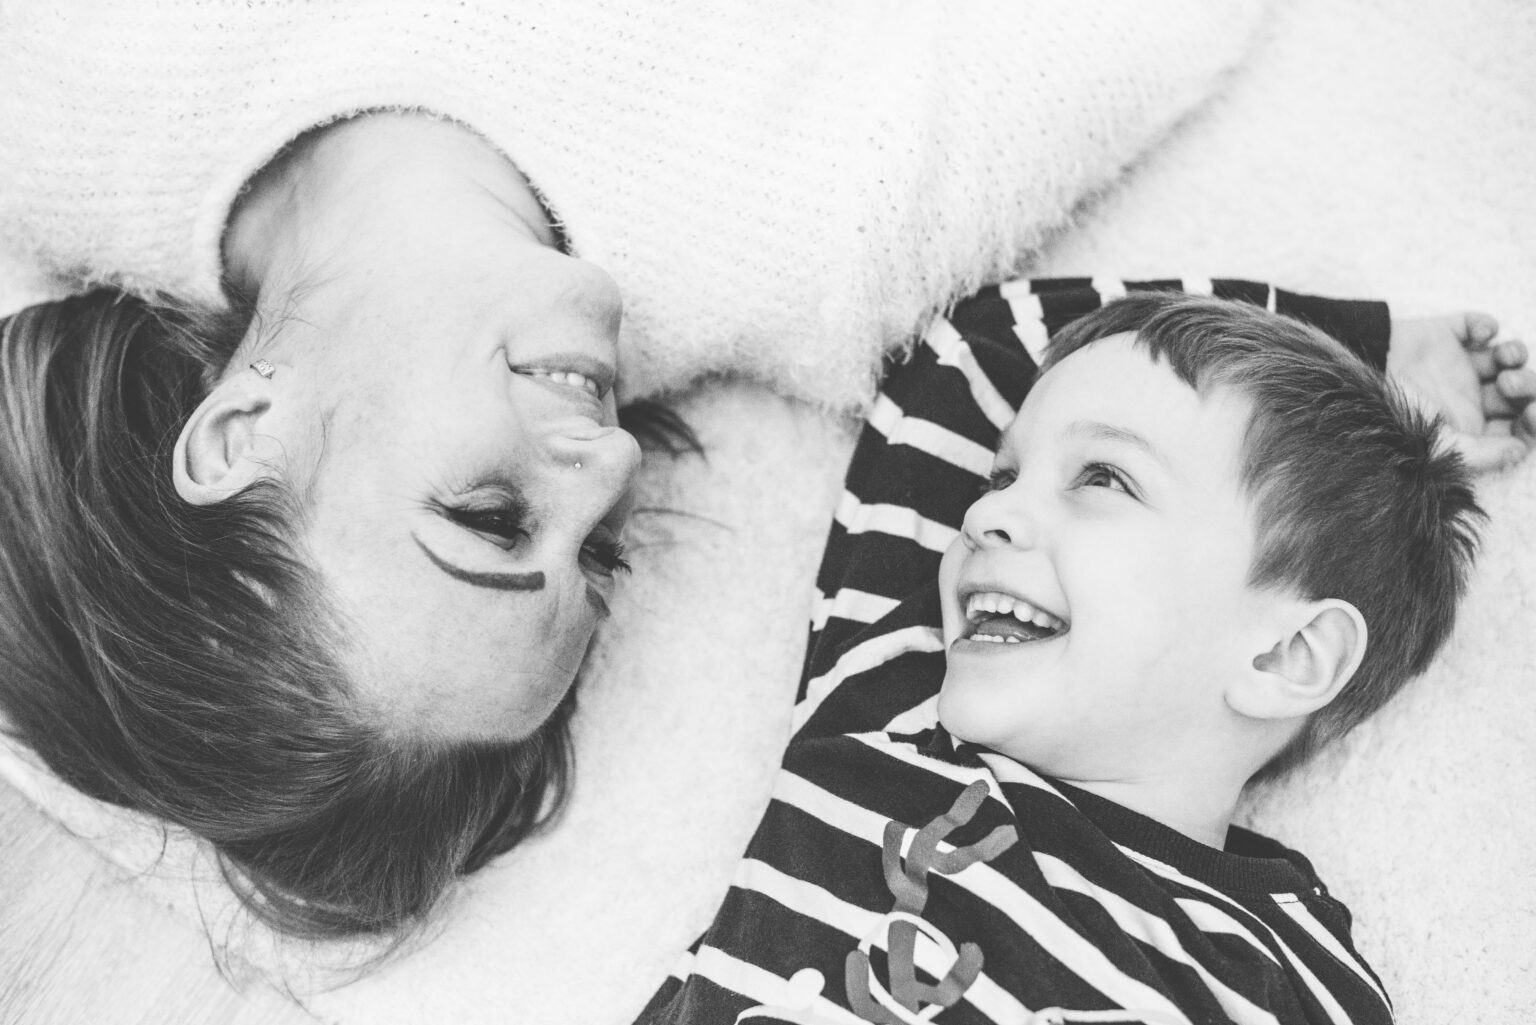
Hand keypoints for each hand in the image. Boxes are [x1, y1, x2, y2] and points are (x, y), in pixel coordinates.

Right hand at [1386, 312, 1535, 471]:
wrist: (1349, 378)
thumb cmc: (1389, 418)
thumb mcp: (1435, 446)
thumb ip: (1483, 454)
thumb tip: (1521, 451)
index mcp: (1472, 426)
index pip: (1519, 424)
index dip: (1534, 418)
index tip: (1531, 413)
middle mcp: (1471, 396)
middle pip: (1521, 389)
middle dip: (1528, 384)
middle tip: (1508, 384)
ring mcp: (1460, 364)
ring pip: (1508, 356)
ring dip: (1516, 353)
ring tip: (1501, 358)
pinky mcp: (1446, 336)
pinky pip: (1480, 324)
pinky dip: (1487, 325)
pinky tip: (1478, 335)